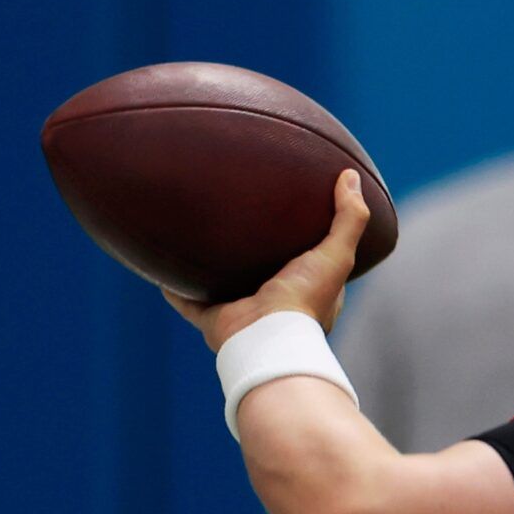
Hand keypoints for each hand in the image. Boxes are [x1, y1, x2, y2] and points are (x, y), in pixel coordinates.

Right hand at [162, 169, 370, 351]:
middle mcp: (276, 305)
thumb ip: (349, 217)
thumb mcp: (337, 254)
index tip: (294, 217)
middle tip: (240, 221)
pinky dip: (174, 287)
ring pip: (224, 285)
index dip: (306, 243)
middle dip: (253, 253)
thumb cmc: (305, 298)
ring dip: (213, 268)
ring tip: (199, 237)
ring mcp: (242, 312)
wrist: (266, 337)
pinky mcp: (212, 319)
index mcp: (307, 295)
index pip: (310, 265)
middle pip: (262, 272)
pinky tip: (163, 266)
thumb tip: (350, 176)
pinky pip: (187, 300)